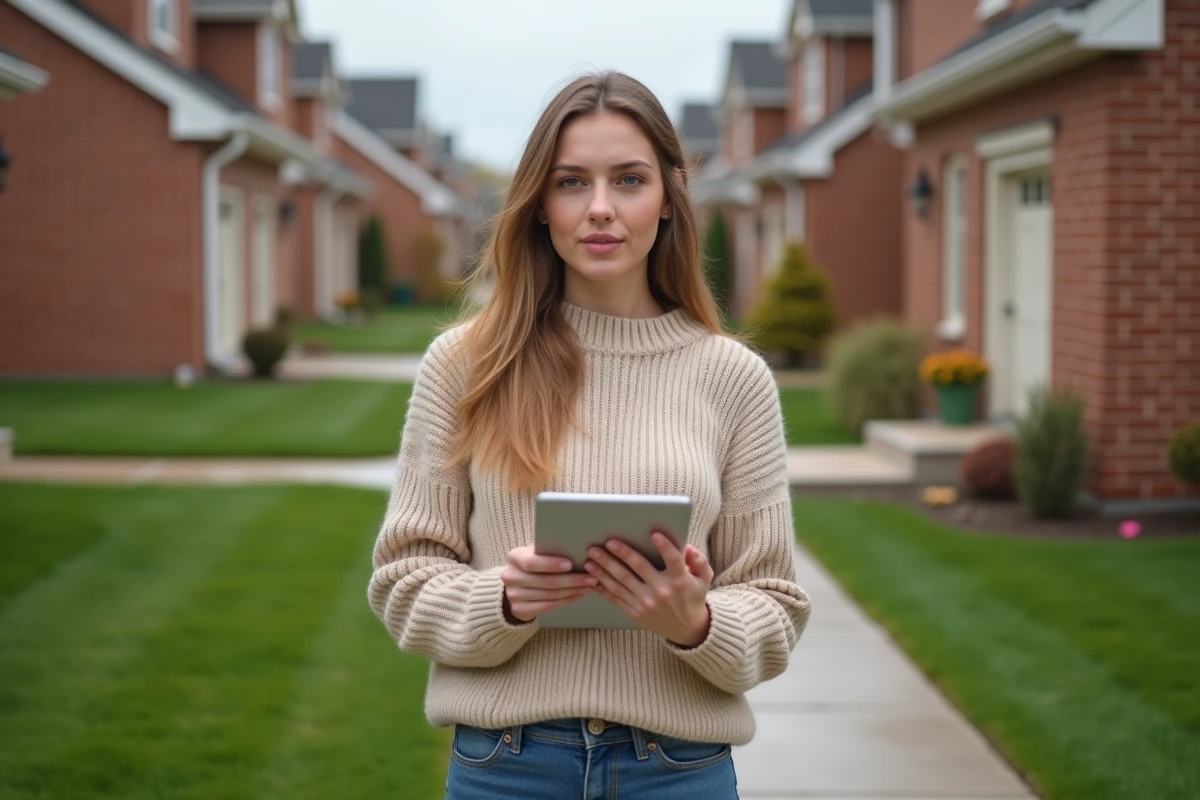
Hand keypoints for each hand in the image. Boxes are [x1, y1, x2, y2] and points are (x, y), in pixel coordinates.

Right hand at [501, 545, 596, 622]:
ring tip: (588, 586)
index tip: (570, 564)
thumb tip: (575, 547)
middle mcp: (511, 577)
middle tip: (590, 577)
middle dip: (571, 580)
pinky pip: (547, 606)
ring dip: (572, 591)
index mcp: (514, 557)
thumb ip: (548, 550)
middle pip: (544, 581)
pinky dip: (566, 601)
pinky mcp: (519, 609)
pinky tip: (578, 595)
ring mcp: (513, 595)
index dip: (551, 564)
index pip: (531, 562)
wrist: (516, 585)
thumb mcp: (536, 553)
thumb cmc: (533, 564)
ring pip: (549, 595)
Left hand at [584, 532, 713, 647]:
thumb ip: (699, 560)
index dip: (664, 547)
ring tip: (591, 556)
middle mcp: (661, 591)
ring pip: (621, 582)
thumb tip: (687, 548)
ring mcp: (646, 603)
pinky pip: (615, 597)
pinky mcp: (635, 612)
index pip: (673, 560)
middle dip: (622, 553)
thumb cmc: (693, 597)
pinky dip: (602, 586)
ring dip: (604, 568)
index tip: (654, 534)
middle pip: (638, 568)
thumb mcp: (704, 578)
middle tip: (607, 542)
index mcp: (679, 580)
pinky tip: (592, 576)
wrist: (687, 629)